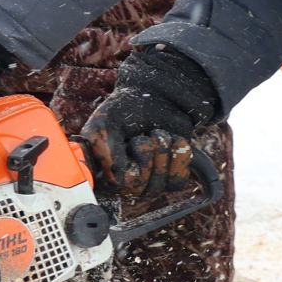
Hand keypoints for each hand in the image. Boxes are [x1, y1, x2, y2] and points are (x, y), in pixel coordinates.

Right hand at [82, 45, 221, 201]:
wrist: (157, 95)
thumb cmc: (125, 110)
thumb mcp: (106, 122)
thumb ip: (105, 150)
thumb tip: (119, 181)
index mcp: (102, 173)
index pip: (113, 186)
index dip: (122, 164)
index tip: (127, 141)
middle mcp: (124, 185)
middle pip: (138, 185)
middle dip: (144, 150)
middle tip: (140, 135)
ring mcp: (148, 184)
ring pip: (159, 184)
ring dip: (161, 149)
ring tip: (155, 134)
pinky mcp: (171, 179)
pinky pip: (178, 179)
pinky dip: (179, 153)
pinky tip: (172, 139)